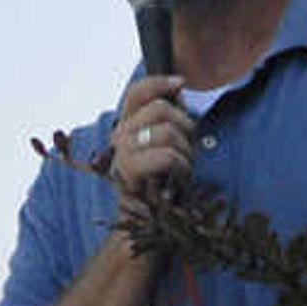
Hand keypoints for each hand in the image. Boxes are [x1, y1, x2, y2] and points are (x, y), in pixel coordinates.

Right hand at [108, 73, 195, 217]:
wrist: (149, 223)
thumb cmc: (162, 183)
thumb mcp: (168, 143)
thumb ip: (168, 116)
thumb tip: (177, 87)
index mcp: (127, 125)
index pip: (138, 91)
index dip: (160, 82)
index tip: (181, 83)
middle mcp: (119, 136)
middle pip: (160, 109)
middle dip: (185, 128)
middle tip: (187, 151)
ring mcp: (121, 153)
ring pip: (167, 132)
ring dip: (186, 152)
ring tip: (182, 169)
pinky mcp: (128, 173)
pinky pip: (165, 156)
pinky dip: (181, 167)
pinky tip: (179, 180)